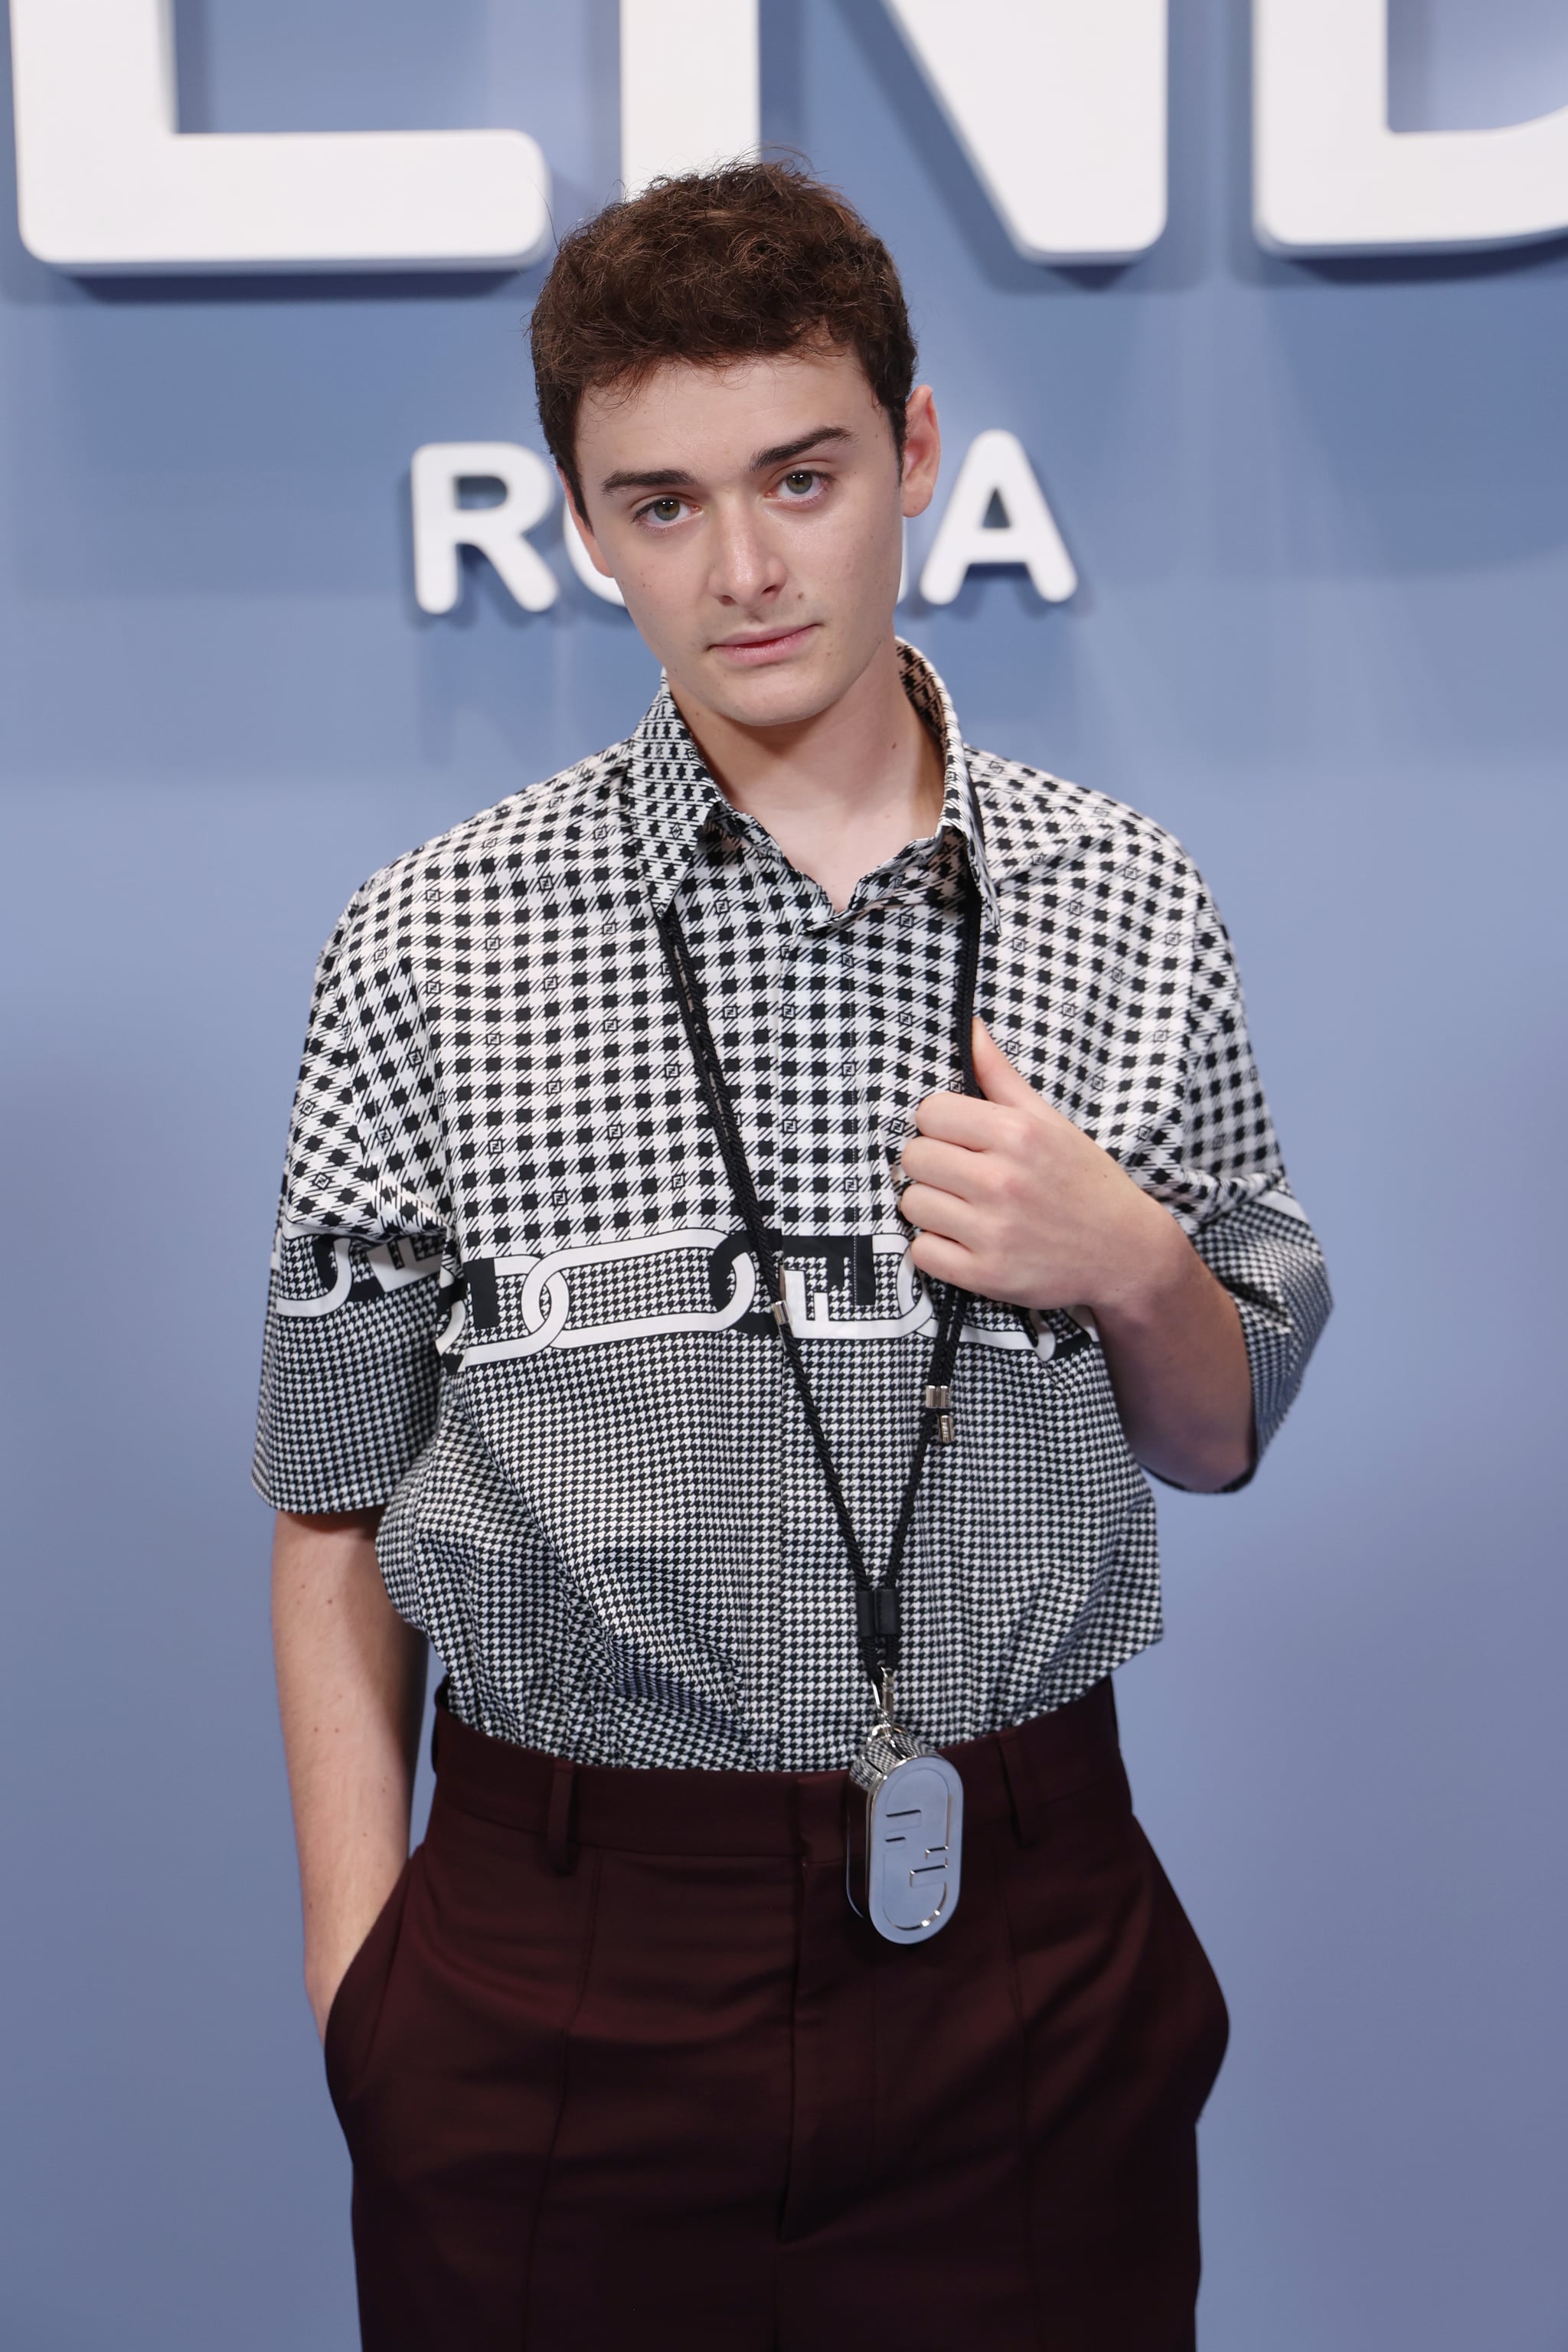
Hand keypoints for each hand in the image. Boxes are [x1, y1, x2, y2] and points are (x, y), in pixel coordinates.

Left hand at [898, 1020, 1182, 1316]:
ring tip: (965, 1208)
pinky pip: (923, 1253)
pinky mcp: (986, 1275)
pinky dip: (936, 1248)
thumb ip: (1000, 1076)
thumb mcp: (1049, 1121)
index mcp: (1017, 1134)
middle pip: (914, 1157)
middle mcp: (1002, 1180)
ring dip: (931, 1206)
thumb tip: (969, 1026)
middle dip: (932, 1165)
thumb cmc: (1084, 1181)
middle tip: (962, 1176)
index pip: (929, 1112)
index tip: (960, 1139)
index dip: (940, 1125)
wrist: (1126, 1252)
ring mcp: (993, 1230)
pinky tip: (965, 1239)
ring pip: (912, 1204)